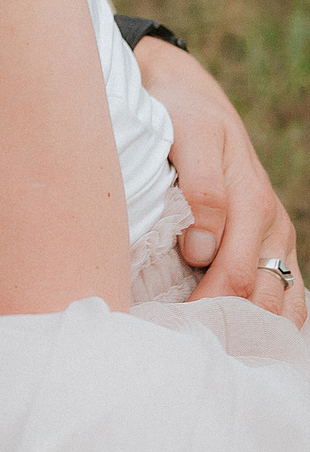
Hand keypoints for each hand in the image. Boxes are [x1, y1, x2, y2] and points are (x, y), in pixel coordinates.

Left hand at [135, 39, 304, 324]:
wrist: (193, 100)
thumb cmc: (180, 117)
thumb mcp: (188, 136)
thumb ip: (201, 188)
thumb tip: (203, 249)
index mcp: (252, 206)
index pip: (233, 279)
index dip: (200, 310)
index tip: (162, 330)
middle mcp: (272, 228)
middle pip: (256, 301)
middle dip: (220, 327)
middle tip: (174, 347)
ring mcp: (278, 240)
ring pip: (278, 305)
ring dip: (249, 331)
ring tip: (207, 351)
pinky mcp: (274, 246)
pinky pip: (289, 297)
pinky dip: (271, 323)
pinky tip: (242, 342)